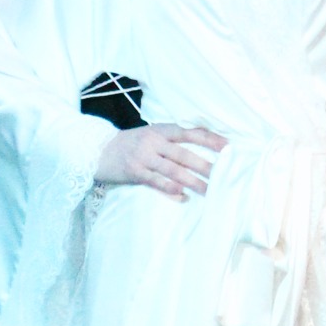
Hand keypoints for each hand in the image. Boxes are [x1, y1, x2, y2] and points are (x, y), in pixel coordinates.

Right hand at [94, 124, 225, 199]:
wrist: (98, 150)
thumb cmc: (130, 144)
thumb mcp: (150, 134)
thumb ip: (171, 139)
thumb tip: (200, 146)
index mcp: (160, 130)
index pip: (189, 132)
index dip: (209, 138)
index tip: (227, 146)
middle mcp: (153, 141)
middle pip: (184, 154)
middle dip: (205, 165)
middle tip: (224, 174)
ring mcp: (143, 157)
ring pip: (173, 170)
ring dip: (193, 181)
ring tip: (209, 191)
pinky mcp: (134, 172)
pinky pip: (155, 181)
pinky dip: (170, 188)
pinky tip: (182, 196)